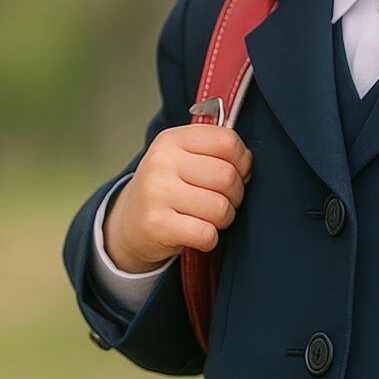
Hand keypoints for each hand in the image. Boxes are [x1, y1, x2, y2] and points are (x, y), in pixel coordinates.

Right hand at [106, 125, 253, 272]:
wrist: (129, 222)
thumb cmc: (168, 187)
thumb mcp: (182, 157)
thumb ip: (215, 151)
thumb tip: (248, 165)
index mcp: (172, 139)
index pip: (227, 141)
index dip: (242, 161)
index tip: (236, 172)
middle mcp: (161, 161)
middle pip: (227, 177)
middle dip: (235, 195)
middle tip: (222, 200)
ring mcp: (156, 193)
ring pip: (220, 208)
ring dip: (222, 219)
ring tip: (207, 217)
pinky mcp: (157, 225)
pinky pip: (207, 234)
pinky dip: (209, 238)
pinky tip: (196, 232)